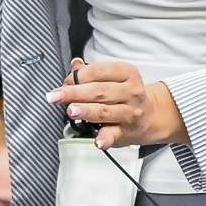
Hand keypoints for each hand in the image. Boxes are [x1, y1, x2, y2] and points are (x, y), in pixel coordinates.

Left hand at [51, 58, 180, 150]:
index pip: (99, 71)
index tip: (65, 82)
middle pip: (99, 91)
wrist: (150, 116)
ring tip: (71, 111)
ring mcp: (130, 113)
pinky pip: (114, 135)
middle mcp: (131, 92)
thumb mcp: (115, 77)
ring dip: (86, 111)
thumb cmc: (125, 95)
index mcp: (127, 73)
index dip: (79, 76)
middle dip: (75, 93)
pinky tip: (98, 141)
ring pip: (104, 111)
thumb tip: (75, 65)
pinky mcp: (126, 131)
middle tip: (56, 96)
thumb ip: (93, 72)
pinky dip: (106, 139)